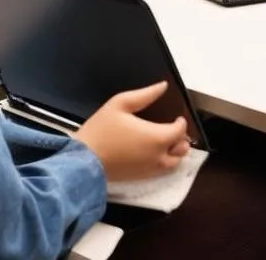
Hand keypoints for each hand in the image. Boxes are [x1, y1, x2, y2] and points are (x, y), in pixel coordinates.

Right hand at [74, 82, 189, 181]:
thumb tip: (163, 86)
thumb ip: (145, 94)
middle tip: (173, 128)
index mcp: (156, 137)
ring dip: (175, 153)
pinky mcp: (141, 178)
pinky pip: (162, 172)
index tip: (177, 116)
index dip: (181, 122)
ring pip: (174, 164)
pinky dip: (166, 163)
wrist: (84, 161)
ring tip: (167, 142)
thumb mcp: (120, 104)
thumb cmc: (102, 130)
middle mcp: (158, 156)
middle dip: (181, 138)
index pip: (180, 131)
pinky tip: (154, 153)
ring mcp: (150, 170)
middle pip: (181, 150)